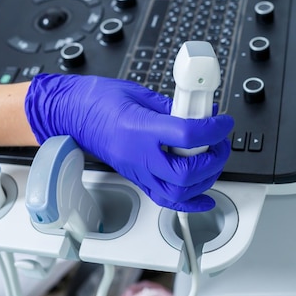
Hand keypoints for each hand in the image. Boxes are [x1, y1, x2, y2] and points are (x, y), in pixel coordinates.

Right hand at [25, 74, 233, 211]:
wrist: (73, 115)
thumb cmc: (98, 101)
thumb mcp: (139, 94)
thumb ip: (170, 107)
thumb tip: (196, 113)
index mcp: (139, 128)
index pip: (186, 134)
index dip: (213, 129)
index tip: (223, 122)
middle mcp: (138, 155)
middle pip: (186, 172)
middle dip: (213, 159)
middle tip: (220, 142)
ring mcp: (137, 171)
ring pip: (178, 192)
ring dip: (205, 180)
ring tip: (213, 160)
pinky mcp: (137, 178)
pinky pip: (165, 199)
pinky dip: (190, 202)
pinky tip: (204, 196)